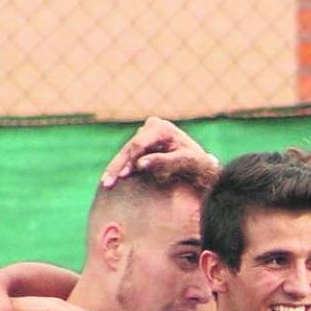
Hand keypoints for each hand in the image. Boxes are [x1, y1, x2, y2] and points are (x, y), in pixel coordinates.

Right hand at [100, 116, 215, 188]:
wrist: (203, 165)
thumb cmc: (198, 163)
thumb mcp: (185, 162)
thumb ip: (163, 162)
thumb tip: (139, 164)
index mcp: (162, 128)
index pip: (139, 144)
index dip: (128, 160)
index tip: (122, 175)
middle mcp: (152, 126)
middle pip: (130, 148)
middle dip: (118, 166)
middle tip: (107, 183)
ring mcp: (147, 134)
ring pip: (127, 152)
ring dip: (116, 167)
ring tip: (106, 183)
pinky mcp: (144, 143)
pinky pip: (130, 156)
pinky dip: (122, 167)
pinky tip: (113, 178)